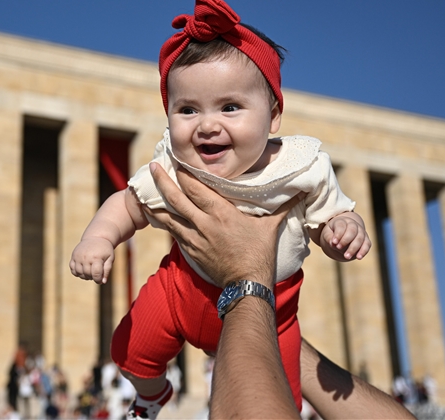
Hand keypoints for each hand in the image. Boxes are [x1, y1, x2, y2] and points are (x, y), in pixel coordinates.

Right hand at [69, 237, 114, 283]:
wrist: (96, 237)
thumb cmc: (105, 249)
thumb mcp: (110, 258)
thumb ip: (107, 270)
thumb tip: (103, 282)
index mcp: (96, 258)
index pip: (96, 274)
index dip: (98, 280)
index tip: (100, 280)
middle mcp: (86, 257)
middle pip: (87, 274)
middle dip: (92, 277)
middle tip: (96, 274)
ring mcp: (78, 256)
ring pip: (79, 273)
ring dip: (84, 276)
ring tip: (90, 272)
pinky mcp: (73, 256)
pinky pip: (72, 269)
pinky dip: (77, 272)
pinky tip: (83, 270)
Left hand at [143, 162, 301, 287]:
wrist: (246, 284)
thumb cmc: (259, 254)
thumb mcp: (270, 227)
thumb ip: (282, 206)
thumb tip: (301, 191)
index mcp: (221, 213)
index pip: (197, 188)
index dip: (185, 173)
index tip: (177, 160)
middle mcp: (203, 223)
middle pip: (177, 198)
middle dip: (163, 181)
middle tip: (152, 166)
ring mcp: (194, 238)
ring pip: (168, 216)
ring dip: (155, 203)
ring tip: (143, 191)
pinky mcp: (190, 251)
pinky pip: (172, 233)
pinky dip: (163, 222)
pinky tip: (155, 215)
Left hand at [321, 213, 370, 259]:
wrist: (343, 234)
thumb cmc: (333, 233)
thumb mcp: (327, 233)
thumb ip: (328, 237)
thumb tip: (333, 243)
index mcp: (342, 221)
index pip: (341, 226)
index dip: (338, 234)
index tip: (334, 242)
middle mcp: (353, 225)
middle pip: (352, 231)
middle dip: (345, 240)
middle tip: (338, 248)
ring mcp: (361, 232)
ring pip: (360, 238)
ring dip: (354, 248)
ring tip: (346, 257)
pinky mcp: (366, 239)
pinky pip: (367, 244)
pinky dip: (364, 251)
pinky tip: (358, 257)